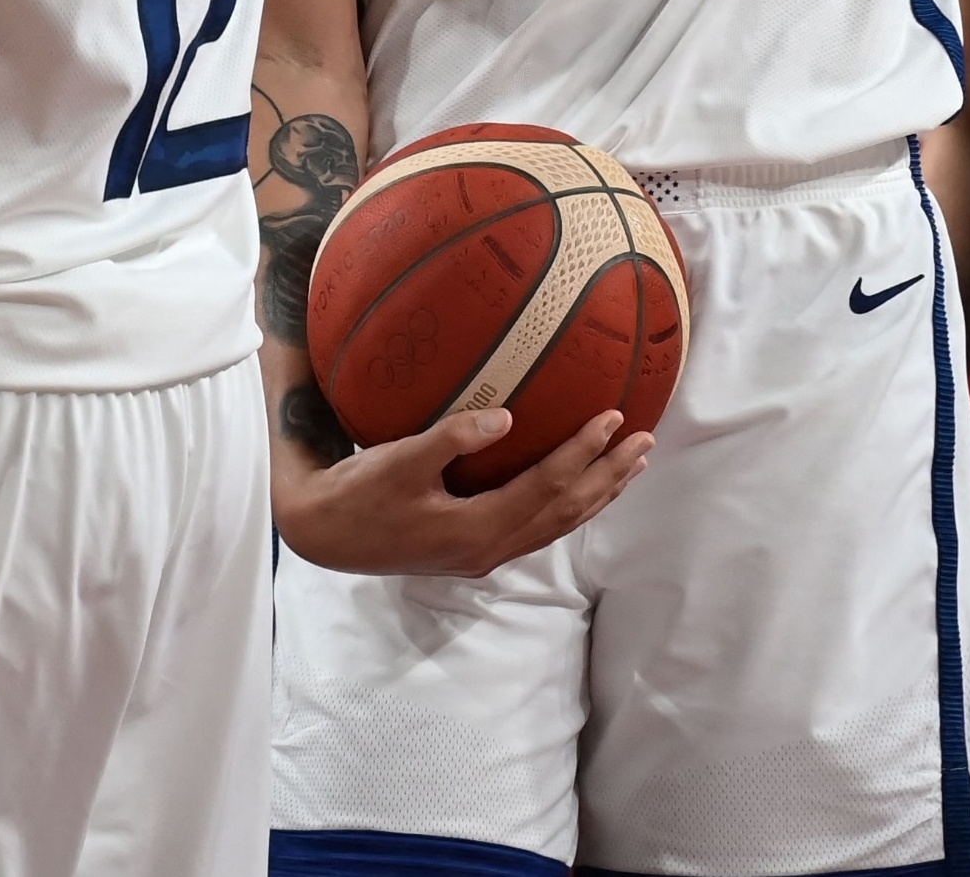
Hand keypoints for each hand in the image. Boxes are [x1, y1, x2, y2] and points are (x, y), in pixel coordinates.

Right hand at [273, 406, 651, 577]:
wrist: (323, 535)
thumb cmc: (358, 494)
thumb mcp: (399, 461)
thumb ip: (451, 439)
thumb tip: (505, 417)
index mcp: (477, 530)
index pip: (547, 487)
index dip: (583, 453)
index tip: (613, 417)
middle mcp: (488, 549)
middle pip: (565, 512)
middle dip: (608, 477)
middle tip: (646, 442)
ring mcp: (481, 554)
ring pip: (555, 525)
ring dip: (595, 494)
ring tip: (630, 465)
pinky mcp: (471, 548)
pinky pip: (537, 527)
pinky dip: (568, 505)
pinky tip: (577, 488)